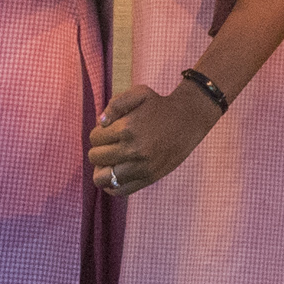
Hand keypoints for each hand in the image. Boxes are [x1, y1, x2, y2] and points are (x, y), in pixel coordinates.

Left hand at [87, 81, 215, 192]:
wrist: (189, 120)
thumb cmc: (161, 105)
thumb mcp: (139, 93)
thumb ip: (116, 104)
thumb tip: (101, 123)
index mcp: (127, 128)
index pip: (95, 138)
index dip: (98, 133)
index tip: (109, 131)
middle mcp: (132, 150)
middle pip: (96, 157)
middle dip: (99, 148)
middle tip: (110, 144)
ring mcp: (140, 167)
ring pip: (102, 178)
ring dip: (102, 168)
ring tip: (110, 161)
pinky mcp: (148, 178)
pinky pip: (119, 190)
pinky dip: (111, 185)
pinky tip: (116, 174)